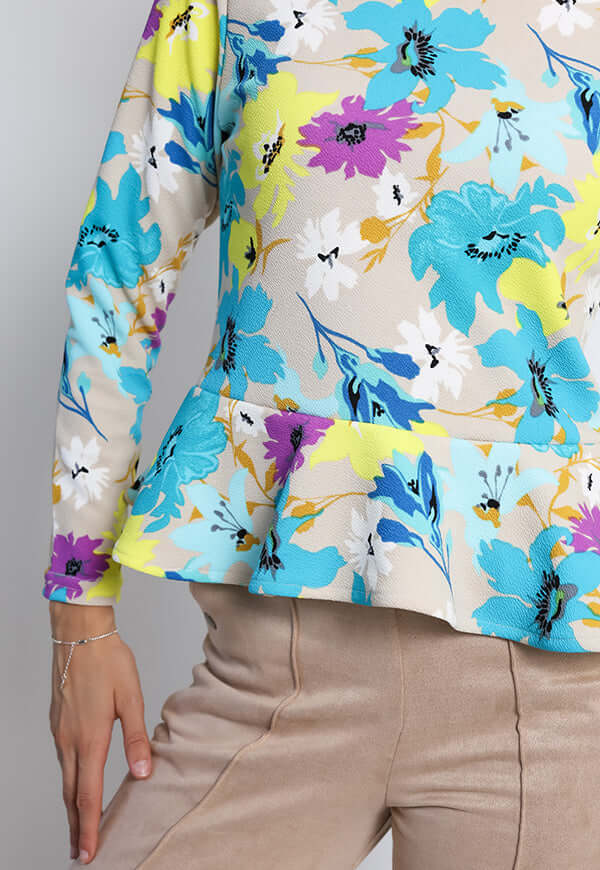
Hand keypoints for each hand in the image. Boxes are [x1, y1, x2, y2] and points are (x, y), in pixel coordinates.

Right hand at [49, 602, 152, 863]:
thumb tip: (143, 774)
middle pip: (72, 795)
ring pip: (65, 779)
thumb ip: (137, 738)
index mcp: (90, 738)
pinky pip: (63, 761)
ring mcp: (60, 732)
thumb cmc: (109, 661)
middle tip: (81, 854)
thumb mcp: (131, 697)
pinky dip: (69, 782)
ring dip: (72, 806)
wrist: (80, 634)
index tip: (90, 853)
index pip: (88, 795)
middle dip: (77, 827)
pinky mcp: (57, 722)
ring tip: (79, 828)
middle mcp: (69, 740)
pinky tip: (77, 785)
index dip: (90, 827)